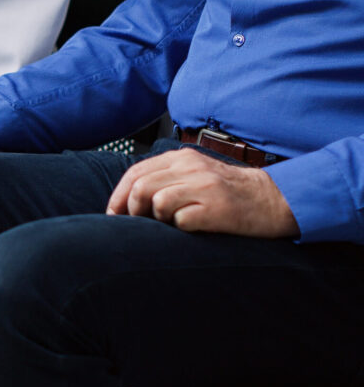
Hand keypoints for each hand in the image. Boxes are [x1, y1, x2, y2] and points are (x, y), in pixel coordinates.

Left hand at [106, 147, 298, 237]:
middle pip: (141, 187)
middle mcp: (191, 168)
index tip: (113, 214)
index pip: (136, 172)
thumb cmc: (228, 191)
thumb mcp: (194, 173)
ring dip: (158, 218)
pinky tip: (194, 226)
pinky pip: (181, 221)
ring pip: (157, 203)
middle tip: (137, 223)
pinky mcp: (217, 209)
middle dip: (132, 210)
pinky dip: (180, 228)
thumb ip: (165, 178)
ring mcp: (204, 187)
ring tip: (173, 222)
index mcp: (181, 158)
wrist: (272, 199)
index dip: (118, 195)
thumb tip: (127, 199)